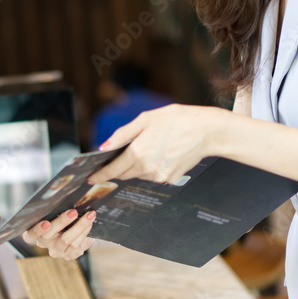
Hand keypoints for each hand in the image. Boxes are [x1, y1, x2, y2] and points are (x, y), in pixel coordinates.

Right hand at [21, 209, 96, 259]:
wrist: (80, 229)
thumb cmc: (63, 217)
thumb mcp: (56, 212)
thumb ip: (54, 208)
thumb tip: (61, 193)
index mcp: (35, 233)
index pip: (29, 235)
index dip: (36, 230)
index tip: (46, 223)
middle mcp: (44, 243)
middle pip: (49, 235)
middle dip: (62, 222)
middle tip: (73, 212)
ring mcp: (56, 251)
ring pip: (66, 240)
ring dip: (79, 226)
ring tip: (89, 215)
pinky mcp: (69, 255)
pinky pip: (77, 244)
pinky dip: (85, 231)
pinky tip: (90, 223)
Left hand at [90, 104, 227, 184]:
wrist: (207, 131)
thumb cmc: (176, 120)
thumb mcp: (145, 119)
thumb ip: (122, 135)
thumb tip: (104, 147)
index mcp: (138, 152)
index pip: (113, 169)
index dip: (100, 175)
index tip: (90, 179)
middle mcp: (147, 168)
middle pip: (124, 174)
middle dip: (118, 168)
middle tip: (119, 156)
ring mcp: (160, 176)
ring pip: (139, 175)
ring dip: (137, 166)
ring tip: (150, 147)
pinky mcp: (170, 179)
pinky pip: (153, 176)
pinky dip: (151, 167)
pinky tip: (162, 153)